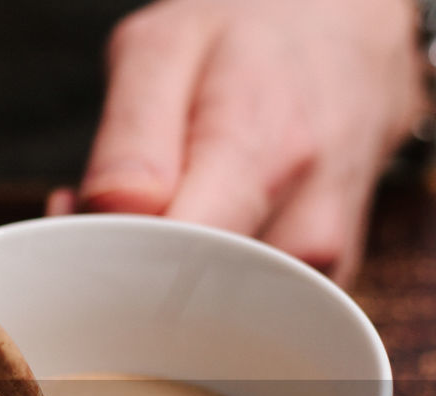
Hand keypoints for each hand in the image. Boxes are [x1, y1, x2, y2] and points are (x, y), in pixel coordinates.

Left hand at [50, 0, 426, 282]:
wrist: (357, 41)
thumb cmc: (252, 38)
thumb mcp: (166, 48)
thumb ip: (131, 136)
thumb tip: (110, 215)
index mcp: (262, 149)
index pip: (177, 257)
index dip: (115, 265)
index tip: (78, 241)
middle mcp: (306, 222)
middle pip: (192, 303)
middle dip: (127, 278)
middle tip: (94, 226)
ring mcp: (323, 265)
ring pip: (217, 318)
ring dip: (163, 285)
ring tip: (147, 219)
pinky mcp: (325, 288)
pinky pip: (248, 315)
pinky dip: (204, 289)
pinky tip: (190, 237)